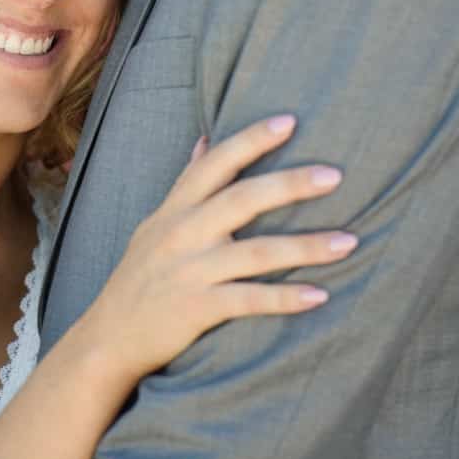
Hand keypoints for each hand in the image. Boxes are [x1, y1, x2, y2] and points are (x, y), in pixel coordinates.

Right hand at [74, 115, 357, 383]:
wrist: (109, 337)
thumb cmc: (140, 277)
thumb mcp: (154, 224)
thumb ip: (185, 187)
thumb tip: (206, 140)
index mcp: (173, 210)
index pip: (213, 164)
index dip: (249, 140)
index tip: (289, 121)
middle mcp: (181, 234)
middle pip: (241, 199)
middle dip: (290, 184)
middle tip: (335, 175)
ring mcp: (188, 272)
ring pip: (254, 252)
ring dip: (305, 247)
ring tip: (349, 241)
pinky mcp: (195, 309)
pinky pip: (248, 300)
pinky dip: (284, 299)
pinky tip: (320, 295)